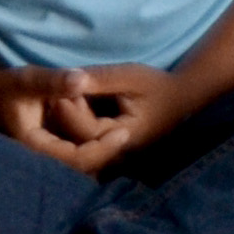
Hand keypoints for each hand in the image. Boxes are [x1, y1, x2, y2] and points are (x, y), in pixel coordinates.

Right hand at [0, 66, 127, 166]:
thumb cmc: (3, 86)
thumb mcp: (27, 79)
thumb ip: (54, 81)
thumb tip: (83, 79)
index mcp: (36, 149)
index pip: (78, 160)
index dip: (103, 148)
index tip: (124, 132)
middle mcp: (42, 162)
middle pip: (84, 169)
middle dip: (107, 153)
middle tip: (129, 133)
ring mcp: (47, 160)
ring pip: (82, 166)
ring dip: (102, 152)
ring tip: (122, 133)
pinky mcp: (52, 153)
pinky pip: (77, 158)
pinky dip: (93, 148)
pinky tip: (108, 133)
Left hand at [48, 65, 191, 169]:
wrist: (179, 99)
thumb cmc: (156, 85)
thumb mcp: (129, 76)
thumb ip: (100, 80)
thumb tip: (70, 78)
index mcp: (124, 139)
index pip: (86, 132)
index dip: (68, 111)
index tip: (55, 89)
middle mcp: (119, 156)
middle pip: (80, 145)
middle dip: (65, 120)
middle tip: (54, 94)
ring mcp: (116, 157)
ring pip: (82, 149)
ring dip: (68, 127)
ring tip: (60, 100)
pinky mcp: (113, 152)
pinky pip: (88, 147)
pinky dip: (77, 130)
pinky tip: (72, 109)